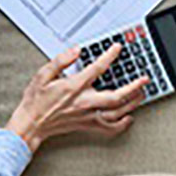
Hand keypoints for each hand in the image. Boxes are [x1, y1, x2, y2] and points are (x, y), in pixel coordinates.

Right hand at [5, 44, 148, 152]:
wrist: (31, 124)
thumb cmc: (35, 101)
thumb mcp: (42, 75)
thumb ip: (60, 61)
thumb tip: (76, 51)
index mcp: (74, 87)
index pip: (97, 69)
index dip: (109, 56)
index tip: (117, 48)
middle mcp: (84, 102)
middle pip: (116, 96)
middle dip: (134, 86)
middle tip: (144, 78)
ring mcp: (87, 115)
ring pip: (117, 111)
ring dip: (133, 102)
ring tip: (142, 93)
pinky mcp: (86, 125)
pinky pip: (109, 128)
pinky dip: (122, 124)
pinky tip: (129, 118)